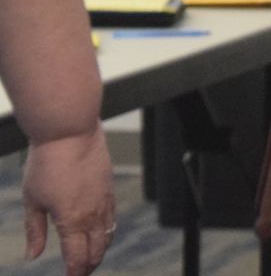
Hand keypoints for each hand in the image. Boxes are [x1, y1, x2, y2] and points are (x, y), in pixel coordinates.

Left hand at [22, 124, 113, 275]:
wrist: (70, 133)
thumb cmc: (48, 163)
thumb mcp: (32, 200)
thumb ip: (35, 231)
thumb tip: (33, 255)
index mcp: (72, 220)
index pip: (77, 256)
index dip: (74, 272)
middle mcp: (93, 214)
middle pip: (97, 250)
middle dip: (89, 266)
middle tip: (80, 273)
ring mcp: (104, 200)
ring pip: (108, 235)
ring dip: (100, 250)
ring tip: (91, 258)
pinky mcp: (109, 188)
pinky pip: (113, 217)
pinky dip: (107, 231)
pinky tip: (100, 232)